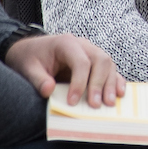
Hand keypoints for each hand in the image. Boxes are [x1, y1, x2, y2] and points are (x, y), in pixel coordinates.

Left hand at [5, 32, 124, 106]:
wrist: (31, 50)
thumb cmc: (30, 58)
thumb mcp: (27, 68)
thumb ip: (38, 79)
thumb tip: (49, 91)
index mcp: (66, 43)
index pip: (80, 61)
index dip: (79, 82)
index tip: (72, 102)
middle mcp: (83, 45)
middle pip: (100, 60)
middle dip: (99, 84)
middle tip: (95, 105)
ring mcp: (91, 51)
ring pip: (108, 64)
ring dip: (111, 84)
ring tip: (109, 103)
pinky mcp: (94, 62)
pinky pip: (110, 69)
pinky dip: (116, 81)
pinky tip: (120, 93)